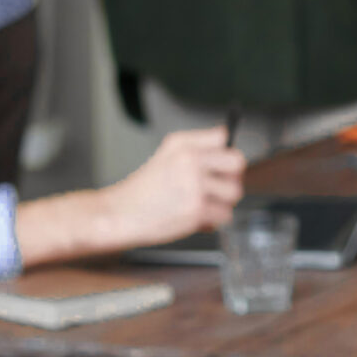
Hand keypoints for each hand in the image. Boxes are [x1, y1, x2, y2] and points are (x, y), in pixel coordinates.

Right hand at [107, 129, 246, 248]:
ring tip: (203, 204)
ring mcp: (194, 187)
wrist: (119, 214)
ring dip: (222, 202)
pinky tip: (196, 218)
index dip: (224, 153)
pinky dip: (214, 220)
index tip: (219, 164)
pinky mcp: (195, 211)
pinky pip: (224, 215)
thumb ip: (198, 143)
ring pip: (233, 193)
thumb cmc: (143, 189)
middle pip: (236, 164)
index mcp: (184, 147)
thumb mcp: (165, 153)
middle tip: (217, 187)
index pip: (223, 138)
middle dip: (231, 177)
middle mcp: (191, 163)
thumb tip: (226, 136)